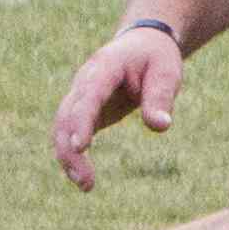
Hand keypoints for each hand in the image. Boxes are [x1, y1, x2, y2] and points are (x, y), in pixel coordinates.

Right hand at [50, 28, 183, 191]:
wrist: (142, 43)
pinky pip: (69, 134)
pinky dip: (72, 155)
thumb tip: (160, 126)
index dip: (81, 121)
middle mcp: (83, 82)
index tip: (81, 147)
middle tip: (86, 182)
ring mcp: (80, 97)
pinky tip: (83, 177)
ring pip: (61, 128)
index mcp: (104, 68)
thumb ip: (160, 98)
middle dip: (70, 149)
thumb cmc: (155, 57)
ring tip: (86, 186)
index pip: (88, 96)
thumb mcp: (166, 72)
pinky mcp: (84, 111)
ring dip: (68, 157)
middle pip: (66, 117)